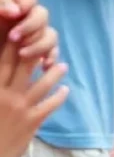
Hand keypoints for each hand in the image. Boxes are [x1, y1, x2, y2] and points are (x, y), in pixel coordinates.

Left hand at [0, 0, 59, 66]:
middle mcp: (25, 20)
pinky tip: (44, 65)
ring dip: (40, 43)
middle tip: (13, 38)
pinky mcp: (34, 54)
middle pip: (42, 15)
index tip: (14, 14)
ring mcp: (31, 37)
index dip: (26, 4)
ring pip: (50, 34)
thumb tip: (15, 12)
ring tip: (22, 54)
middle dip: (31, 26)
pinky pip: (51, 53)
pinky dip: (51, 57)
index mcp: (13, 5)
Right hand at [0, 31, 68, 156]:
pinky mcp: (32, 122)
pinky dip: (58, 96)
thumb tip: (2, 77)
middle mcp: (7, 96)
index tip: (24, 33)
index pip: (4, 62)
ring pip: (43, 83)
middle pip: (25, 66)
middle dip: (37, 50)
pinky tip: (65, 90)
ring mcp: (22, 108)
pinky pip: (50, 104)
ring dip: (55, 72)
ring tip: (63, 65)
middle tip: (48, 38)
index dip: (15, 46)